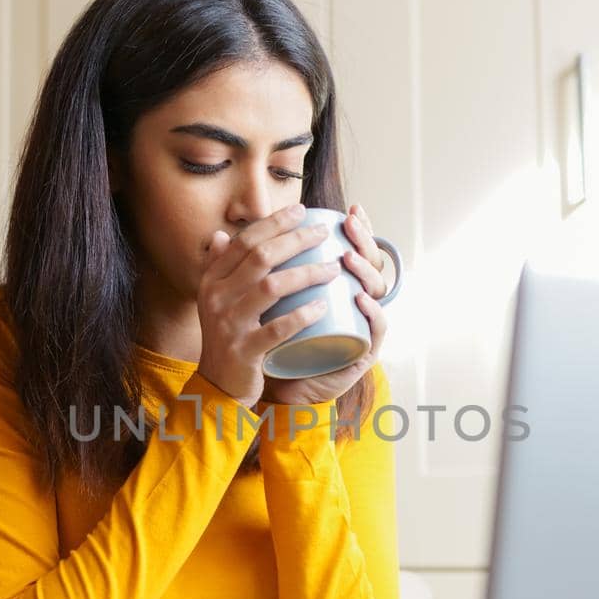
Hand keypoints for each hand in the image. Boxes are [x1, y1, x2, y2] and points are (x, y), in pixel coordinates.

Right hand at [195, 203, 339, 411]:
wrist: (218, 384)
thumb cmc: (226, 337)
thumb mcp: (215, 301)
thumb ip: (217, 267)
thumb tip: (220, 234)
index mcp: (212, 280)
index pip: (244, 241)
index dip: (274, 223)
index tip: (302, 210)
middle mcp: (217, 297)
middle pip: (261, 258)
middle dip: (296, 240)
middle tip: (324, 233)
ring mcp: (229, 325)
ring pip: (271, 288)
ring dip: (306, 273)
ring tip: (333, 268)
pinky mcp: (244, 350)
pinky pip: (277, 329)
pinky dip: (302, 316)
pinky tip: (323, 306)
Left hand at [260, 203, 389, 407]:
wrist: (282, 389)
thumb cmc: (272, 341)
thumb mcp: (259, 302)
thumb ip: (241, 271)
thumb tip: (220, 237)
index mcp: (340, 287)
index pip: (359, 251)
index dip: (361, 230)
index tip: (353, 209)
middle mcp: (356, 304)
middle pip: (373, 265)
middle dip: (365, 240)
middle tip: (352, 223)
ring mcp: (361, 327)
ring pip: (378, 292)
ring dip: (365, 271)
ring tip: (346, 257)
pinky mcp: (363, 353)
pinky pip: (376, 331)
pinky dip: (371, 313)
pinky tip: (360, 299)